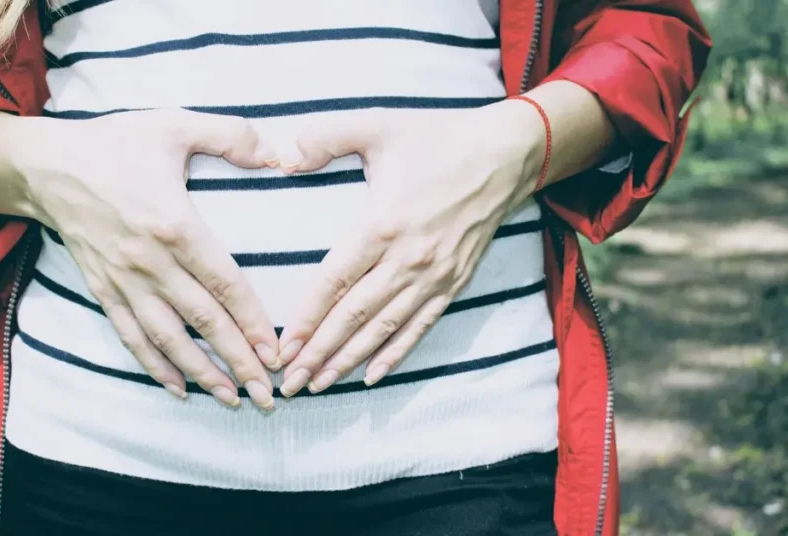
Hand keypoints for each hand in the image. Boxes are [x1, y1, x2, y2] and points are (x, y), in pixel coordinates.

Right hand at [9, 109, 279, 408]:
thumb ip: (230, 135)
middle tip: (267, 394)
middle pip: (202, 321)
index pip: (224, 283)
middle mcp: (149, 262)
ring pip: (167, 338)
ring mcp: (124, 281)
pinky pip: (131, 336)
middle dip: (237, 361)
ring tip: (232, 399)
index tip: (276, 351)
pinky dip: (154, 366)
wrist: (48, 166)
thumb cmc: (116, 144)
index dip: (251, 321)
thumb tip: (277, 153)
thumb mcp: (175, 124)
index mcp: (174, 225)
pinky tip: (178, 389)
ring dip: (201, 373)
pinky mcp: (103, 290)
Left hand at [275, 102, 544, 396]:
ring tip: (320, 384)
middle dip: (320, 352)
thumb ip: (325, 137)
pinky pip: (420, 326)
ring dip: (350, 360)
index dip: (307, 318)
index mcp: (381, 224)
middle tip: (290, 382)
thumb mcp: (377, 124)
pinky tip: (373, 376)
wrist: (506, 155)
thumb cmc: (437, 139)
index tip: (283, 346)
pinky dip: (395, 354)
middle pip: (354, 316)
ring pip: (383, 329)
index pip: (334, 282)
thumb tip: (281, 156)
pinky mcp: (454, 283)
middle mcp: (406, 259)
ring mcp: (433, 276)